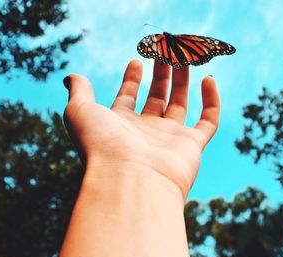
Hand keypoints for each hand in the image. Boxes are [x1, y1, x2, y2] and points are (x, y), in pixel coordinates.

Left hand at [63, 60, 219, 200]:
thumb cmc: (101, 145)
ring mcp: (169, 139)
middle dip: (160, 74)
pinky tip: (209, 79)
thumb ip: (79, 92)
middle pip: (155, 98)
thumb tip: (70, 77)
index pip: (128, 98)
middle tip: (164, 51)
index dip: (131, 79)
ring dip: (182, 80)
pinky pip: (208, 121)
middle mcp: (145, 132)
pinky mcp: (192, 146)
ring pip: (179, 104)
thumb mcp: (80, 111)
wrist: (129, 180)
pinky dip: (211, 101)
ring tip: (183, 56)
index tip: (136, 60)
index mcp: (120, 125)